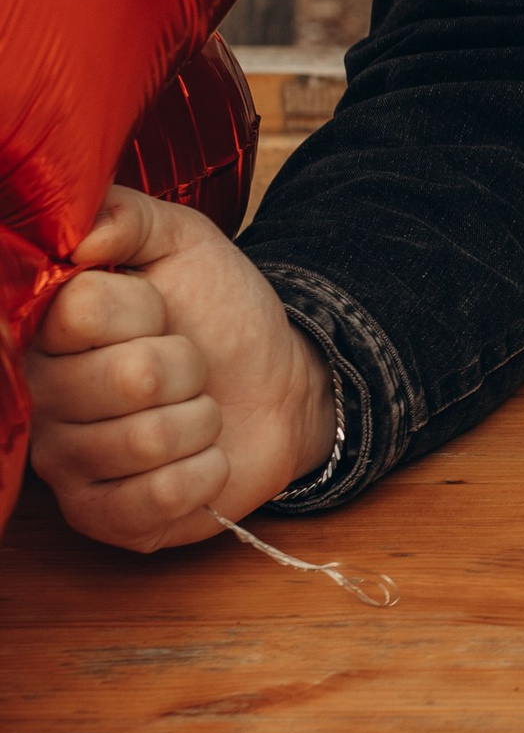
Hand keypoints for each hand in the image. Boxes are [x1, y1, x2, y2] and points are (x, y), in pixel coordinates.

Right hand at [27, 190, 337, 551]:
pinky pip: (156, 497)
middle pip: (127, 379)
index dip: (144, 309)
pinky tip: (203, 459)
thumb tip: (83, 233)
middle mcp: (41, 396)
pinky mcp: (101, 517)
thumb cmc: (217, 314)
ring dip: (201, 420)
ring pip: (147, 440)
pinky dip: (205, 472)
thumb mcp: (183, 243)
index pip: (82, 310)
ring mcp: (65, 463)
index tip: (161, 310)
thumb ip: (129, 215)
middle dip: (188, 366)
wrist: (274, 386)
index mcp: (47, 326)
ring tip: (198, 411)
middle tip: (191, 367)